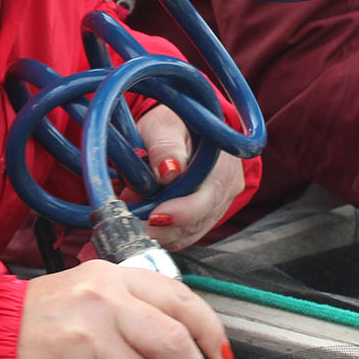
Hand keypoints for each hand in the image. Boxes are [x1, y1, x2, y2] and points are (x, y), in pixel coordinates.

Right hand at [16, 259, 233, 358]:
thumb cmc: (42, 318)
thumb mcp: (91, 291)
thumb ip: (138, 309)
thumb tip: (189, 351)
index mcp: (114, 279)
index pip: (179, 300)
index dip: (209, 332)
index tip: (222, 358)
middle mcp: (104, 306)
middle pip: (172, 344)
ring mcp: (88, 345)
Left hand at [134, 104, 245, 249]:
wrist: (184, 129)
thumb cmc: (175, 123)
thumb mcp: (166, 125)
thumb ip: (165, 145)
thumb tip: (168, 171)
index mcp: (222, 164)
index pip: (208, 198)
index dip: (182, 212)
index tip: (154, 216)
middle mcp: (226, 189)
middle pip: (197, 222)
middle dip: (161, 228)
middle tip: (132, 221)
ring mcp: (218, 206)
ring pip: (188, 234)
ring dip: (158, 232)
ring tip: (134, 214)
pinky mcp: (205, 218)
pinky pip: (184, 236)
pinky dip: (162, 234)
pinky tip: (145, 222)